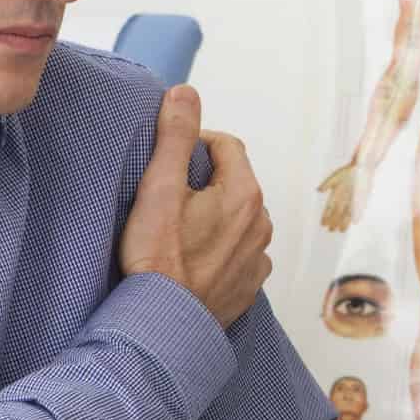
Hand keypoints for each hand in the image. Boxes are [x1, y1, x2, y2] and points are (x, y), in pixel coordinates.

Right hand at [121, 86, 272, 327]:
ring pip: (237, 220)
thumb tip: (186, 93)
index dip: (195, 144)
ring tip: (177, 231)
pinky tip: (191, 260)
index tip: (168, 159)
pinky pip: (238, 255)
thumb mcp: (159, 187)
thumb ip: (175, 135)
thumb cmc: (158, 259)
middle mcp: (261, 225)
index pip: (226, 146)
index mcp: (244, 194)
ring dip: (213, 216)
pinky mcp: (249, 288)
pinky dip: (219, 250)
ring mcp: (258, 259)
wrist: (163, 327)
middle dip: (204, 181)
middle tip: (166, 196)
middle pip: (234, 183)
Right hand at [316, 161, 360, 231]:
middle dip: (333, 222)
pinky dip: (355, 216)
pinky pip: (356, 211)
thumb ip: (327, 184)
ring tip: (339, 230)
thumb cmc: (347, 172)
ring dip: (343, 223)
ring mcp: (351, 201)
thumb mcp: (335, 177)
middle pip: (336, 214)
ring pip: (346, 214)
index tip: (322, 224)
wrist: (361, 168)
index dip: (325, 216)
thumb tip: (319, 190)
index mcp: (335, 194)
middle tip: (330, 230)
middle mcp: (342, 200)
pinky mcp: (359, 201)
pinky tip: (353, 223)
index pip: (329, 208)